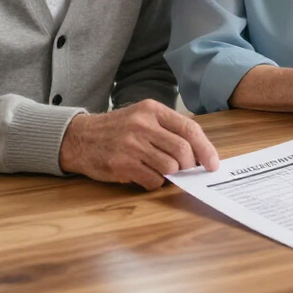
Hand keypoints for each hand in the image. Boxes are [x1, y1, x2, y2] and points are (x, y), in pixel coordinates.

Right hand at [59, 100, 219, 189]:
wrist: (79, 137)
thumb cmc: (117, 129)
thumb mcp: (142, 117)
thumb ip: (168, 129)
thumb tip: (198, 152)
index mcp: (153, 110)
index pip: (189, 129)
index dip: (206, 148)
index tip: (213, 163)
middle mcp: (143, 125)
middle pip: (183, 150)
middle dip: (190, 165)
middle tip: (188, 171)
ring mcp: (132, 145)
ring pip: (170, 167)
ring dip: (172, 175)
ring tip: (163, 171)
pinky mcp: (121, 164)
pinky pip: (153, 180)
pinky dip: (156, 182)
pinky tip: (146, 176)